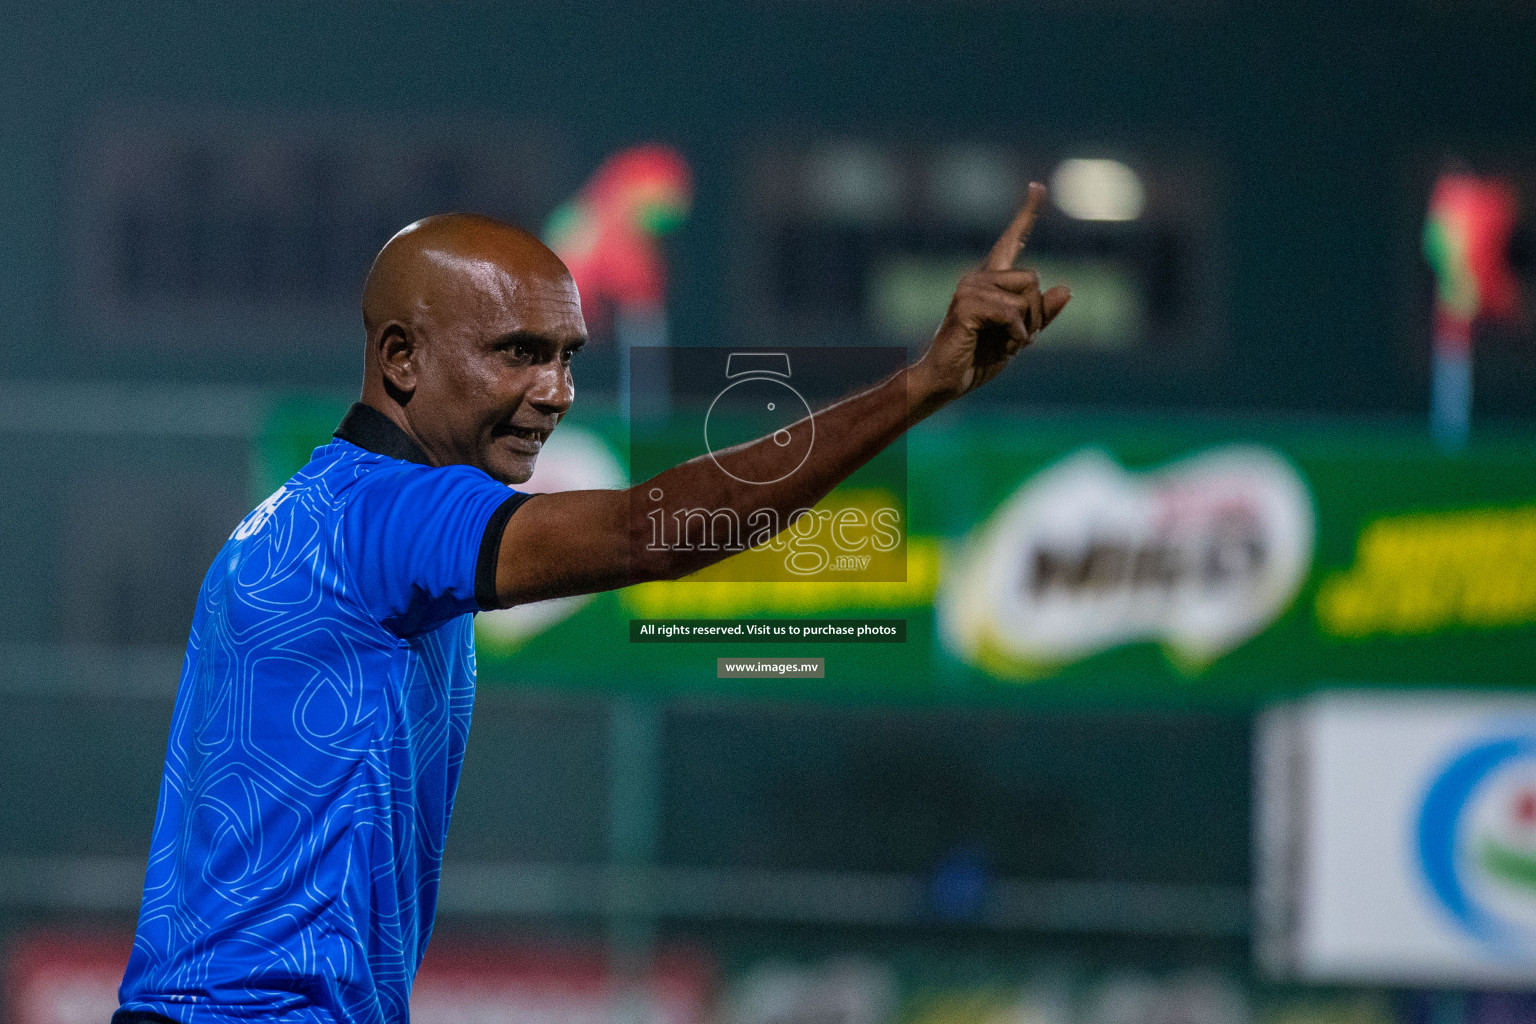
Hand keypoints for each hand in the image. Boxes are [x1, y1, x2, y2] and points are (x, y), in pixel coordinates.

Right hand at [912, 182, 1070, 402]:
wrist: (947, 381)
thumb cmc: (977, 359)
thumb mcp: (1019, 336)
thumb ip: (1042, 315)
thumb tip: (1066, 288)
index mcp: (991, 281)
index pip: (1012, 241)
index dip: (1027, 214)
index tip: (1037, 186)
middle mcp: (979, 277)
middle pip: (1034, 279)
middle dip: (1037, 314)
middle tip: (1017, 338)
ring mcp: (970, 288)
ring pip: (1026, 297)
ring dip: (1025, 329)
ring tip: (1004, 343)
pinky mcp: (966, 305)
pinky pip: (1013, 314)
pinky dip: (1016, 336)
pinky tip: (1001, 346)